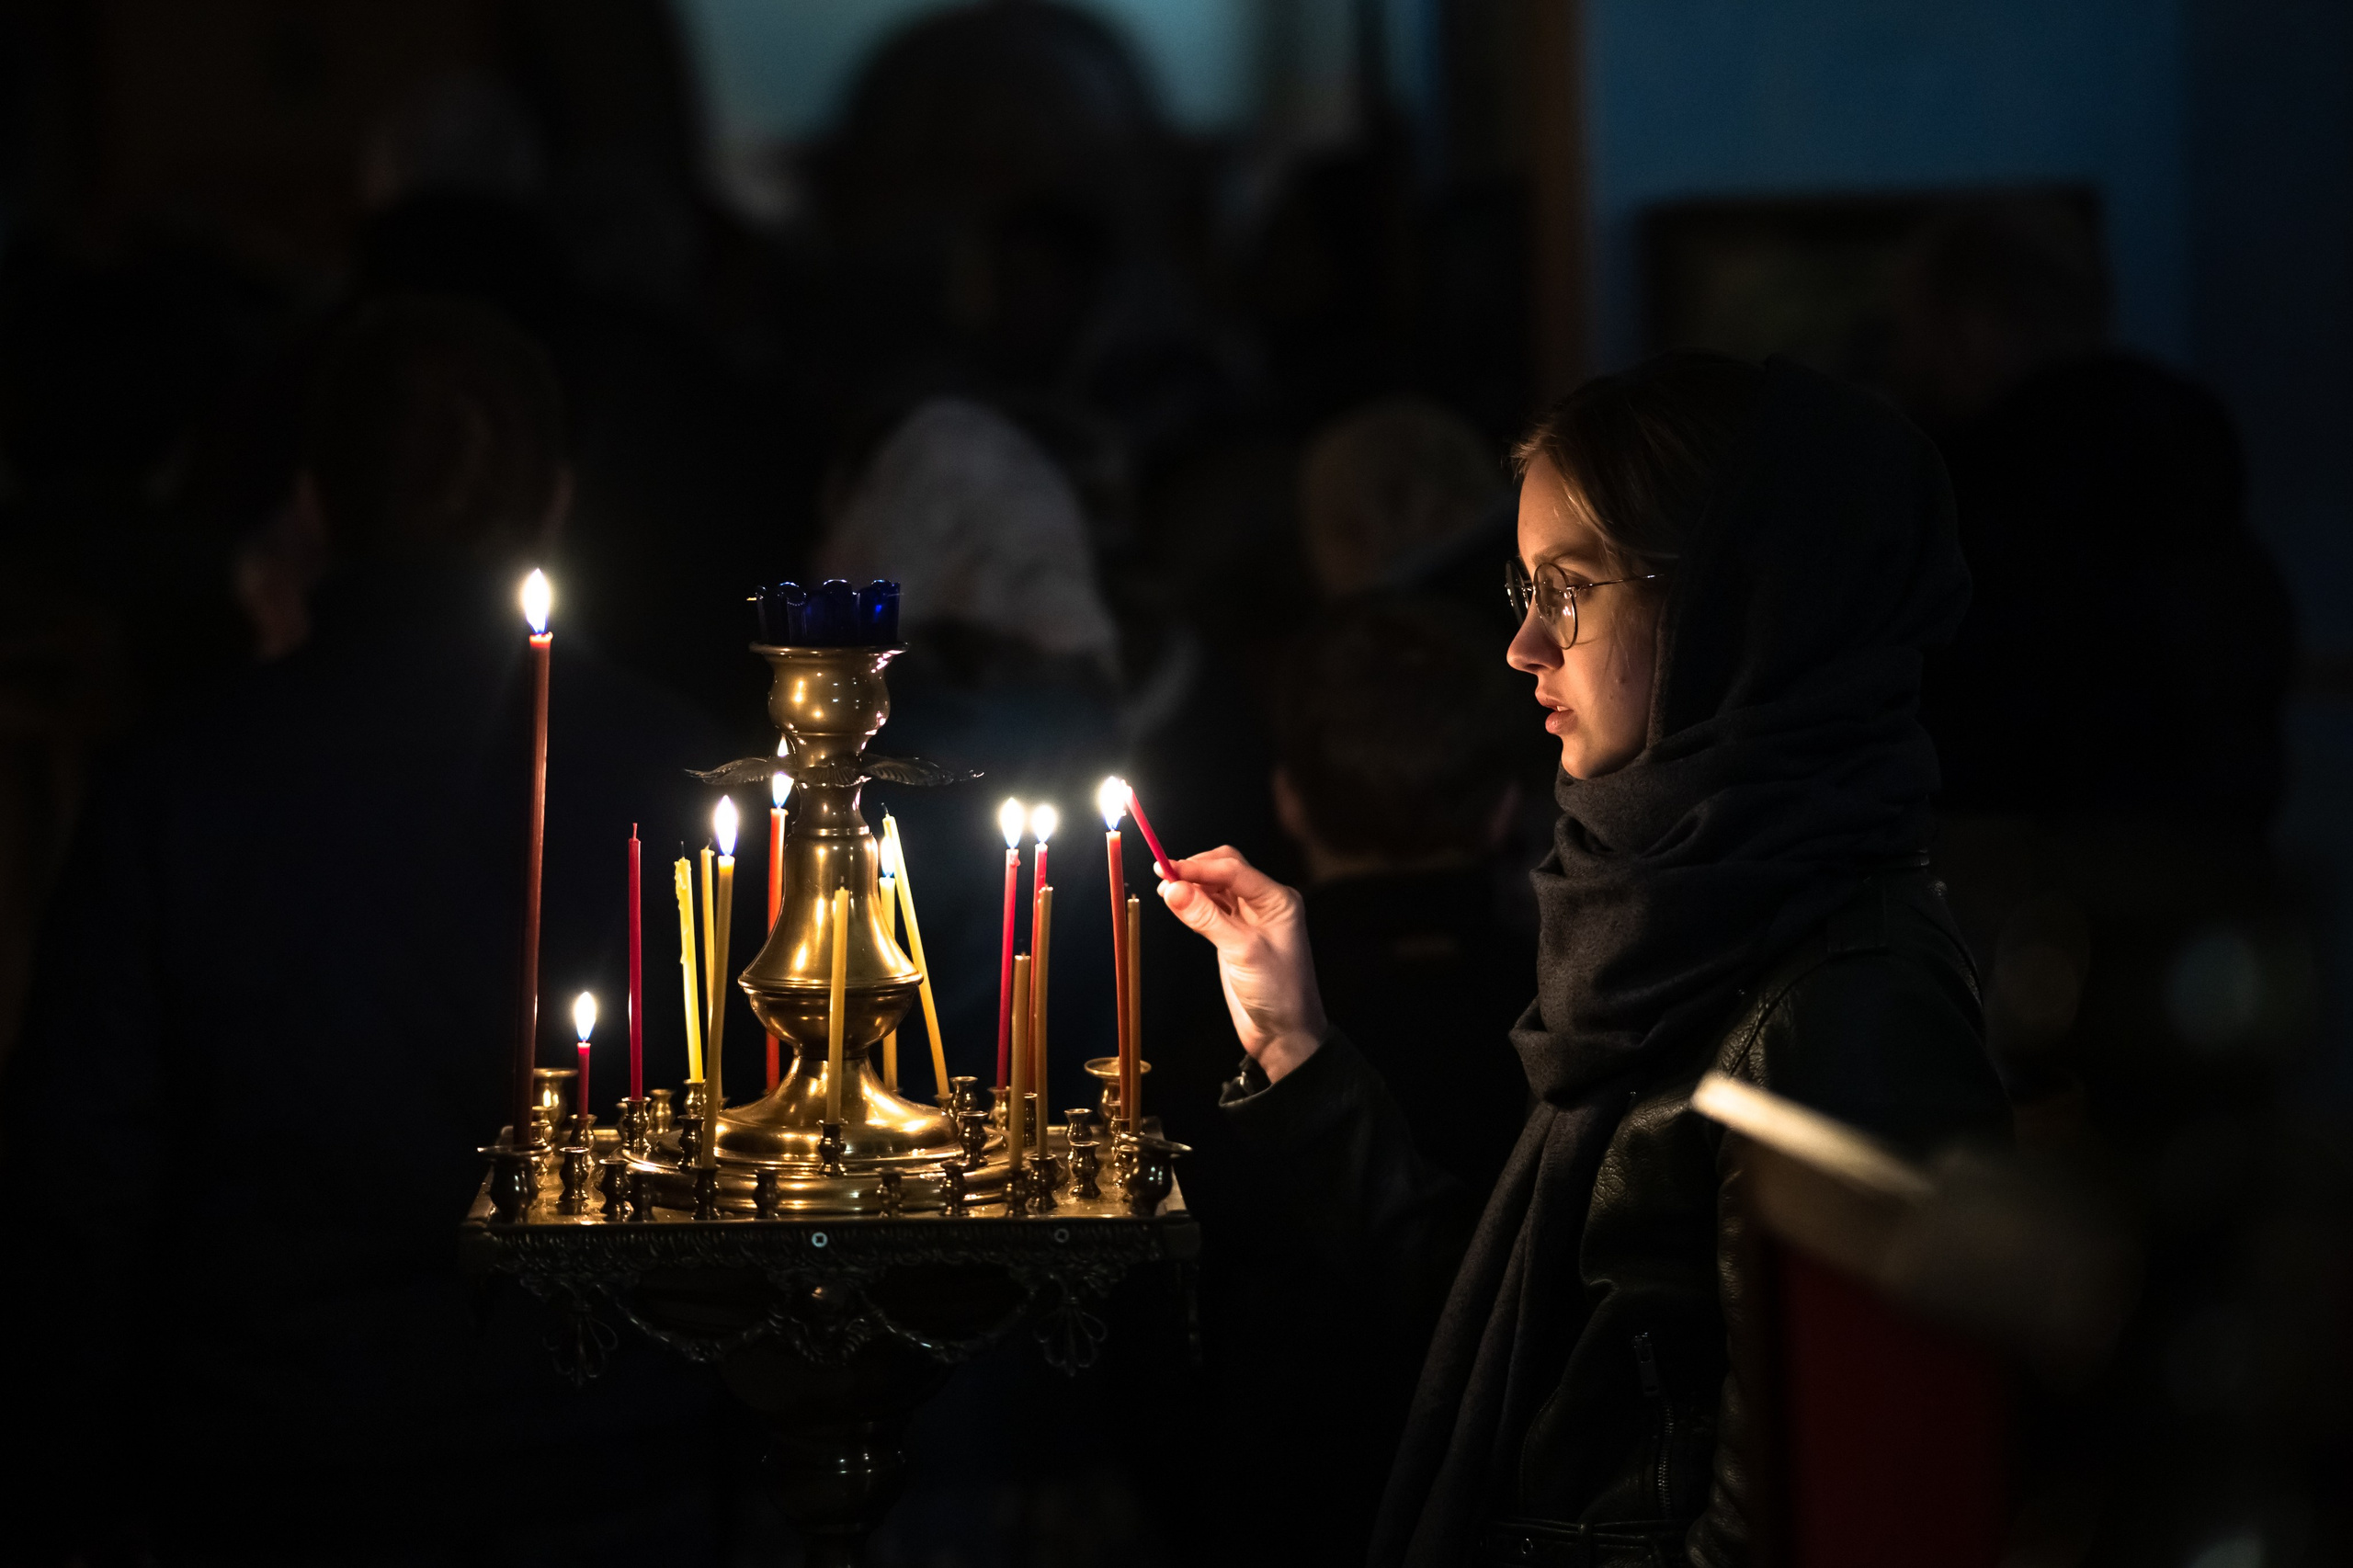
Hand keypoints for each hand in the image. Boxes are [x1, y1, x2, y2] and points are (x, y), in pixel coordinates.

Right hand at [1158, 846, 1326, 1081]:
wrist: (1284, 1034)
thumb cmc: (1277, 993)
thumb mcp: (1241, 951)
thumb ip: (1206, 917)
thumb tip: (1172, 888)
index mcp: (1278, 900)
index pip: (1233, 869)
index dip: (1198, 866)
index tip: (1165, 870)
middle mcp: (1266, 904)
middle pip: (1225, 870)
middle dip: (1195, 869)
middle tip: (1162, 875)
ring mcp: (1250, 919)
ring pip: (1217, 887)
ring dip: (1192, 885)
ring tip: (1165, 889)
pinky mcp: (1235, 935)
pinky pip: (1213, 908)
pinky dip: (1194, 903)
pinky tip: (1178, 903)